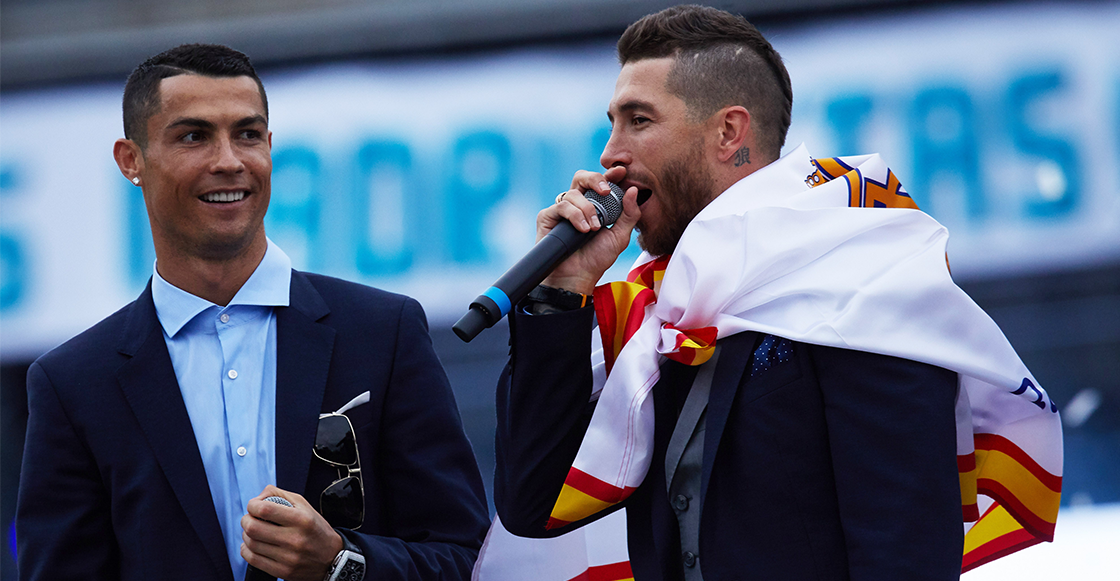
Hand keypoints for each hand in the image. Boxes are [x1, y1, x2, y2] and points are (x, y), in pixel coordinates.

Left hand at [240, 485, 343, 580]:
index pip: (265, 509)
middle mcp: (295, 539)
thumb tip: (258, 497)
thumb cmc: (315, 529)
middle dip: (245, 520)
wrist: (332, 558)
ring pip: (251, 544)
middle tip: (249, 518)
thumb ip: (280, 495)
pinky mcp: (283, 571)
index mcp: (301, 519)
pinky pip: (253, 560)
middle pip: (253, 528)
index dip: (252, 505)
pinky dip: (246, 550)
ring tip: (253, 532)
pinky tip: (252, 545)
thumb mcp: (305, 506)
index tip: (253, 506)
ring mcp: (288, 557)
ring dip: (246, 535)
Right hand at [539, 166, 641, 294]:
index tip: (621, 172)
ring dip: (587, 209)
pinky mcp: (547, 217)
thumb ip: (629, 214)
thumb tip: (633, 189)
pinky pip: (562, 206)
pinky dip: (574, 215)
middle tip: (605, 191)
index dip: (610, 174)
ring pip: (573, 193)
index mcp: (594, 205)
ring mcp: (561, 210)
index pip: (601, 183)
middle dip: (594, 178)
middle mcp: (577, 204)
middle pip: (582, 177)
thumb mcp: (620, 236)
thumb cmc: (597, 258)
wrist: (578, 277)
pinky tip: (582, 229)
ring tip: (594, 228)